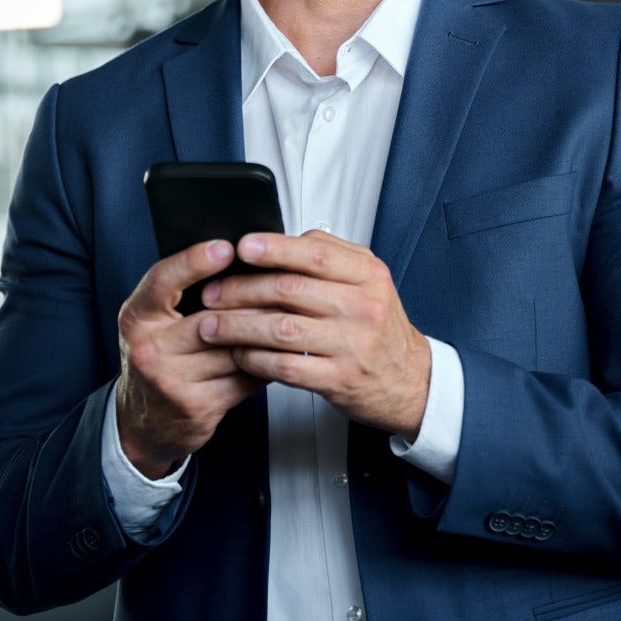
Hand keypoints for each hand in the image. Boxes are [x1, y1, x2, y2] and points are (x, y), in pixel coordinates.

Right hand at [115, 239, 267, 478]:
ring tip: (289, 316)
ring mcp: (170, 380)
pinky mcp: (196, 405)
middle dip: (251, 302)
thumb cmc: (158, 359)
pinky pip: (243, 377)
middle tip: (284, 284)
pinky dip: (264, 363)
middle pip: (210, 318)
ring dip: (265, 334)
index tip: (225, 248)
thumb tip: (235, 261)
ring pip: (233, 348)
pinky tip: (278, 352)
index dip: (194, 262)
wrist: (146, 421)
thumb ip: (180, 293)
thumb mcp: (153, 320)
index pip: (162, 281)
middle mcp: (148, 349)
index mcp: (136, 318)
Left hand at [197, 231, 430, 438]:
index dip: (274, 249)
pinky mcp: (339, 379)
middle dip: (242, 290)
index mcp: (368, 275)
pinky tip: (238, 354)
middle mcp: (362, 307)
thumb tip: (281, 240)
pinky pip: (286, 366)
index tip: (241, 247)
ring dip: (239, 327)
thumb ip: (331, 257)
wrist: (409, 380)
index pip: (315, 254)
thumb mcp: (369, 282)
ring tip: (211, 326)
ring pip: (282, 329)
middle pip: (290, 290)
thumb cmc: (379, 327)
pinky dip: (255, 359)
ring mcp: (352, 345)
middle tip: (211, 292)